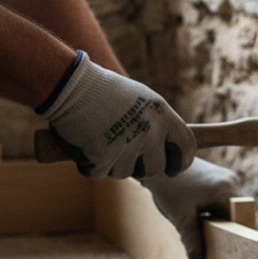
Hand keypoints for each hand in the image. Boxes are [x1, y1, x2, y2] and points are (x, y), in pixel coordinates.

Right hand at [40, 52, 195, 178]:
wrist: (70, 85)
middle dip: (140, 167)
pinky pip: (98, 173)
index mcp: (162, 114)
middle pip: (156, 168)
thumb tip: (166, 149)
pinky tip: (84, 145)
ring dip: (111, 164)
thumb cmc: (104, 91)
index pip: (187, 146)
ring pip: (124, 173)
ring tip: (99, 141)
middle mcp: (150, 130)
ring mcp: (127, 144)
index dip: (181, 162)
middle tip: (123, 154)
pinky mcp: (103, 155)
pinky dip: (88, 165)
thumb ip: (156, 124)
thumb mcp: (141, 101)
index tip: (173, 170)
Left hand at [142, 158, 241, 258]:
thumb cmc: (170, 188)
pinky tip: (198, 212)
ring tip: (201, 223)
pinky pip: (223, 198)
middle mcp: (232, 181)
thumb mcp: (180, 218)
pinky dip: (213, 208)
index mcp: (227, 191)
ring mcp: (226, 177)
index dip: (238, 234)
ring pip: (229, 205)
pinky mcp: (219, 176)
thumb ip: (191, 240)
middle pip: (237, 212)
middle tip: (213, 240)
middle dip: (226, 226)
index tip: (232, 248)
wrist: (159, 160)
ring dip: (218, 217)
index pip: (242, 218)